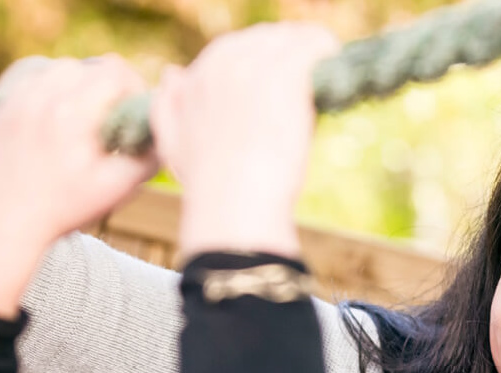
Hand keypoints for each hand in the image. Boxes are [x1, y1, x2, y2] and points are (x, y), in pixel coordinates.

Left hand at [0, 56, 157, 318]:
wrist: (5, 224)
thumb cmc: (64, 209)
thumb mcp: (115, 189)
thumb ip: (147, 158)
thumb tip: (160, 133)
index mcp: (73, 113)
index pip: (115, 70)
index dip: (132, 87)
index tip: (131, 113)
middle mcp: (42, 97)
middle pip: (87, 67)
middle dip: (104, 87)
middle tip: (107, 120)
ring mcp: (16, 100)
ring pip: (58, 70)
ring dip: (76, 87)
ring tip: (80, 120)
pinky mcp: (1, 108)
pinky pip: (33, 82)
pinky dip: (49, 94)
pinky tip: (54, 123)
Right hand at [149, 23, 337, 257]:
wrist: (234, 207)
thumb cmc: (209, 188)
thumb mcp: (173, 147)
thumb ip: (167, 108)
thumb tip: (172, 75)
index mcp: (198, 75)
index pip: (238, 47)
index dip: (265, 63)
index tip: (284, 84)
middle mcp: (224, 62)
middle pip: (268, 38)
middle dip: (290, 55)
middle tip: (309, 79)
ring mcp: (255, 65)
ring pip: (294, 37)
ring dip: (312, 51)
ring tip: (326, 70)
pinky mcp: (286, 74)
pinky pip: (314, 44)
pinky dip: (326, 51)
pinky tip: (334, 67)